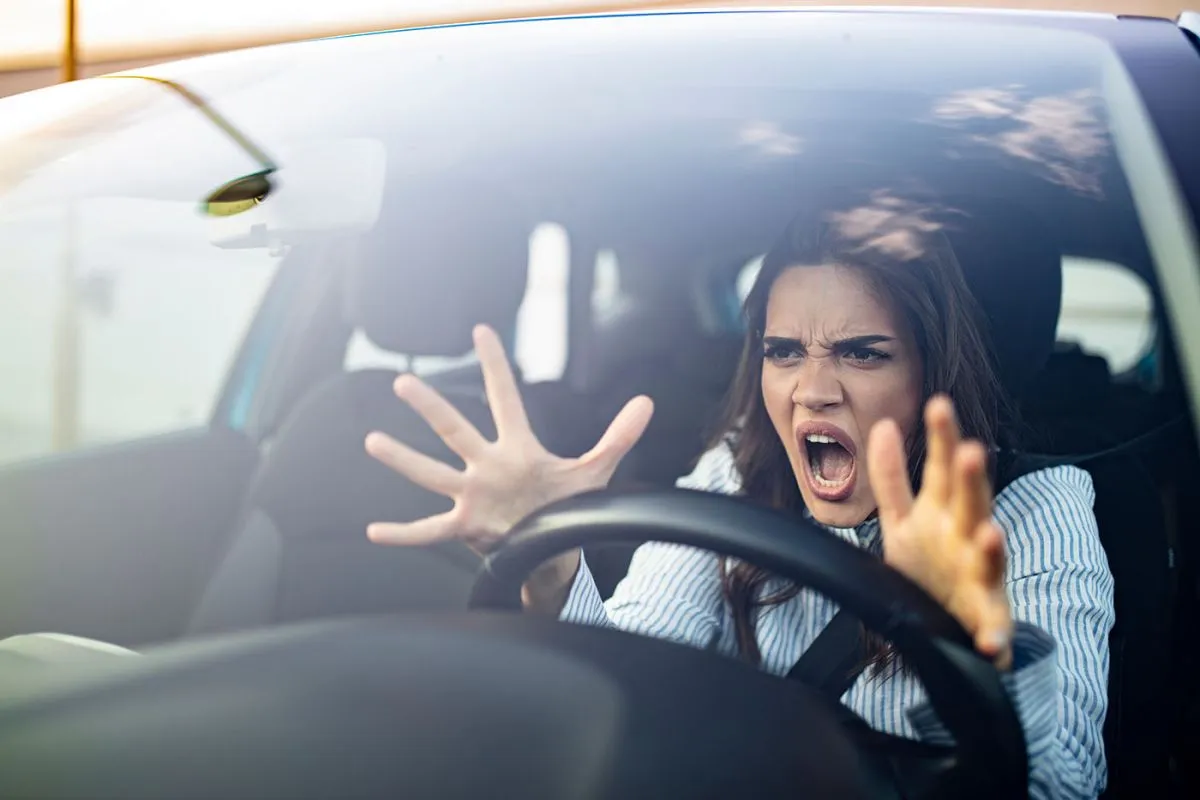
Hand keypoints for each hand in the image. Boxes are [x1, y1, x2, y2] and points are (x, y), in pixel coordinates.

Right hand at [364, 325, 653, 555]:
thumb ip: (618, 436)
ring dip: (404, 459)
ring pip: (433, 473)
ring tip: (373, 440)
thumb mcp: (595, 470)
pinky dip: (403, 534)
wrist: (553, 548)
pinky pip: (429, 531)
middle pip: (456, 430)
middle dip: (432, 407)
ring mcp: (474, 495)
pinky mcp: (467, 526)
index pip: (506, 398)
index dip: (496, 365)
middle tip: (405, 382)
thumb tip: (647, 402)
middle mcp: (488, 465)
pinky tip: (375, 532)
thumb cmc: (566, 504)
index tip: (482, 331)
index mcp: (518, 448)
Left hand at [866, 395, 1013, 668]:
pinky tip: (993, 643)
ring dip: (991, 547)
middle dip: (972, 481)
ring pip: (990, 559)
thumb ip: (893, 476)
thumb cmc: (930, 566)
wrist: (948, 628)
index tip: (938, 404)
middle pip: (971, 504)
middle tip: (971, 450)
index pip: (943, 470)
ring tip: (990, 533)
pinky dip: (996, 637)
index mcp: (943, 514)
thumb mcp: (903, 520)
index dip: (942, 439)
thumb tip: (881, 425)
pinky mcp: (987, 620)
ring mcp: (980, 578)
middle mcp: (965, 539)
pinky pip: (995, 630)